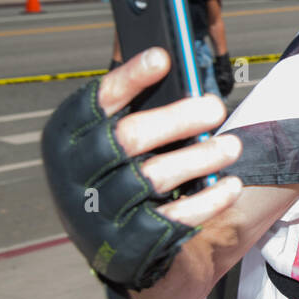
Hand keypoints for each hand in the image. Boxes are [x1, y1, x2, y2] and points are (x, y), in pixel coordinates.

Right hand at [41, 47, 243, 289]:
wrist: (107, 243)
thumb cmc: (118, 169)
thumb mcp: (108, 136)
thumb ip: (131, 102)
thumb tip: (167, 55)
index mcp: (65, 137)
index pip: (95, 101)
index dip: (129, 77)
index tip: (163, 57)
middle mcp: (74, 174)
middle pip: (130, 137)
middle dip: (179, 118)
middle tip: (216, 107)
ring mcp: (98, 212)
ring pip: (155, 176)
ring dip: (201, 158)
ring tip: (232, 146)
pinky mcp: (127, 243)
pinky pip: (172, 219)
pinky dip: (207, 200)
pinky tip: (230, 184)